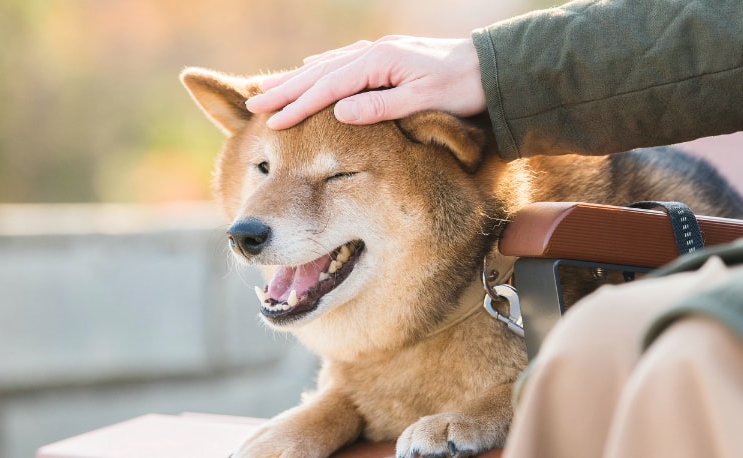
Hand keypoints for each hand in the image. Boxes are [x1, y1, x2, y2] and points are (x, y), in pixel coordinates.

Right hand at [246, 36, 485, 129]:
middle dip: (285, 89)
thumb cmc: (461, 87)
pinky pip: (344, 63)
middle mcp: (375, 52)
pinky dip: (322, 70)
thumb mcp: (424, 100)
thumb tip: (339, 113)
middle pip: (320, 72)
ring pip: (328, 66)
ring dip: (297, 79)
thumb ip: (382, 107)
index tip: (272, 121)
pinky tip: (311, 71)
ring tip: (269, 91)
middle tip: (253, 105)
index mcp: (380, 61)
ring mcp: (379, 53)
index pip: (329, 86)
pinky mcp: (387, 58)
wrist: (489, 66)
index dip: (299, 104)